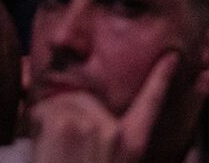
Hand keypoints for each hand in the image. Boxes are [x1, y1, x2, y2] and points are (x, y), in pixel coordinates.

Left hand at [28, 50, 177, 162]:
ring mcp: (91, 125)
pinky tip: (42, 147)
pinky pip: (44, 109)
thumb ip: (106, 141)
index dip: (161, 78)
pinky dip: (35, 124)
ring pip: (61, 102)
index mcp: (131, 145)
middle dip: (65, 114)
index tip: (172, 56)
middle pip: (85, 99)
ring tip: (51, 152)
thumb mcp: (110, 161)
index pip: (151, 103)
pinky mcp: (66, 122)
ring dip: (47, 120)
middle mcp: (114, 132)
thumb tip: (88, 119)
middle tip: (59, 150)